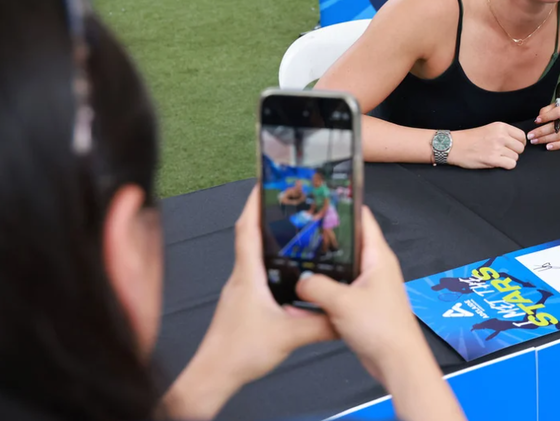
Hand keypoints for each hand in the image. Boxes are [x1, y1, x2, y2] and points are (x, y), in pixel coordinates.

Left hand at [165, 186, 334, 418]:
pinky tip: (287, 275)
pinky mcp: (242, 305)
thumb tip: (344, 314)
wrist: (215, 375)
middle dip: (265, 217)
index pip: (247, 229)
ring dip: (268, 242)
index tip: (263, 184)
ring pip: (253, 258)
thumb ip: (321, 323)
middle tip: (284, 203)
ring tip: (290, 233)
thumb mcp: (290, 336)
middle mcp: (241, 279)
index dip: (254, 204)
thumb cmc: (238, 353)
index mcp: (248, 276)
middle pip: (249, 237)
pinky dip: (270, 266)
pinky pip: (257, 276)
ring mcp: (240, 292)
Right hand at [295, 207, 429, 383]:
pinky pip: (340, 288)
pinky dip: (325, 287)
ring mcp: (370, 285)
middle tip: (301, 229)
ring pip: (342, 267)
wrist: (396, 361)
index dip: (343, 206)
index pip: (362, 219)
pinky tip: (307, 291)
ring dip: (324, 265)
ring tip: (298, 258)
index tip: (322, 197)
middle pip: (349, 242)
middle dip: (326, 236)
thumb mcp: (342, 302)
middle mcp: (376, 267)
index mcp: (378, 257)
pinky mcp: (363, 303)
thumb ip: (316, 286)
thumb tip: (298, 280)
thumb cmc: (383, 329)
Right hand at [448, 122, 526, 169]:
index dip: (519, 143)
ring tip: (497, 157)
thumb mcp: (489, 128)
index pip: (521, 136)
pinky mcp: (493, 159)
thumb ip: (504, 133)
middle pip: (520, 148)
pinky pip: (511, 165)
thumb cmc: (470, 138)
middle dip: (514, 152)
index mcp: (500, 126)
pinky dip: (506, 166)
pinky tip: (498, 163)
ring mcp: (497, 148)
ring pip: (516, 157)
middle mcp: (500, 136)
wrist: (454, 145)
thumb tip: (518, 142)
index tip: (514, 146)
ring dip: (508, 159)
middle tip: (504, 153)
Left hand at [527, 92, 559, 150]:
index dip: (546, 117)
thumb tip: (539, 119)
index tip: (536, 120)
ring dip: (546, 139)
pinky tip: (548, 146)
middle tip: (531, 135)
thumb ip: (550, 109)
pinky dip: (557, 145)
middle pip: (557, 127)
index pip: (558, 113)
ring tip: (535, 141)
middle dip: (542, 132)